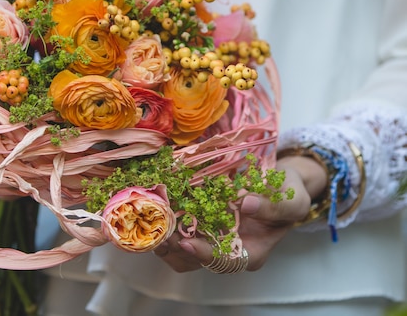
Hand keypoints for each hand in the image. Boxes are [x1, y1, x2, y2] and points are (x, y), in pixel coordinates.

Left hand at [154, 156, 326, 271]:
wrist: (283, 182)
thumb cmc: (290, 196)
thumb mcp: (291, 201)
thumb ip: (272, 205)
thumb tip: (247, 203)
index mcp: (250, 253)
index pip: (224, 262)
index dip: (204, 255)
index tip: (186, 242)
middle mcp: (228, 249)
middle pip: (196, 260)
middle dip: (175, 247)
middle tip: (159, 230)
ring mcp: (214, 235)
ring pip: (182, 248)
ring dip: (166, 236)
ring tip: (154, 218)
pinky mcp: (204, 220)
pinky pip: (181, 227)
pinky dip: (170, 218)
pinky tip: (160, 204)